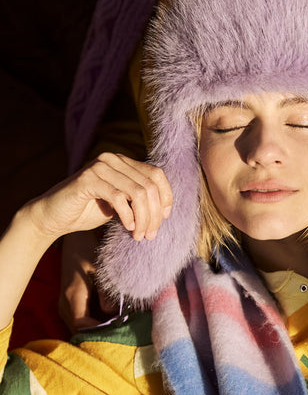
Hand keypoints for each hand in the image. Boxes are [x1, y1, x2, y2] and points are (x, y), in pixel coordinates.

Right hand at [28, 153, 172, 240]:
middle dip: (154, 214)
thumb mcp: (121, 204)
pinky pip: (119, 197)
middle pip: (149, 185)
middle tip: (151, 235)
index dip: (166, 196)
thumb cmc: (89, 211)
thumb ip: (138, 199)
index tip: (165, 217)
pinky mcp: (88, 179)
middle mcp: (113, 159)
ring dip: (143, 218)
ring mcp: (100, 166)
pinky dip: (127, 215)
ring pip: (137, 192)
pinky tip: (128, 228)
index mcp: (124, 162)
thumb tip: (165, 210)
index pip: (156, 174)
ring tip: (140, 236)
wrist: (54, 217)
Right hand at [59, 230, 118, 331]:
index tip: (117, 330)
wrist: (75, 240)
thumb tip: (113, 313)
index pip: (82, 325)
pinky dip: (92, 321)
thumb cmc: (89, 251)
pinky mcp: (68, 302)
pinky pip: (79, 318)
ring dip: (96, 327)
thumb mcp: (101, 269)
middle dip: (99, 332)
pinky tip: (109, 318)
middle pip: (79, 329)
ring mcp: (64, 304)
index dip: (99, 331)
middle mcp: (65, 304)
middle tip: (120, 331)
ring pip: (79, 326)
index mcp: (74, 296)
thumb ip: (106, 291)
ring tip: (117, 325)